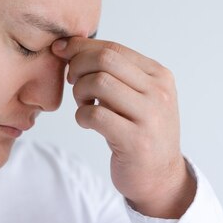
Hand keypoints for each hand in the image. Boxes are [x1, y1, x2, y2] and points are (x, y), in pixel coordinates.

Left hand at [51, 37, 195, 218]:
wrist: (161, 177)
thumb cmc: (139, 131)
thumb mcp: (137, 95)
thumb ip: (114, 72)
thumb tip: (69, 45)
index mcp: (159, 75)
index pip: (114, 48)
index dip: (81, 47)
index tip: (61, 51)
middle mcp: (158, 92)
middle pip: (106, 59)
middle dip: (78, 65)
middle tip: (72, 80)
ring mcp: (150, 116)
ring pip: (99, 83)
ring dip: (79, 91)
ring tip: (83, 104)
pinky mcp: (136, 141)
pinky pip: (95, 115)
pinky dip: (81, 116)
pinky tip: (86, 122)